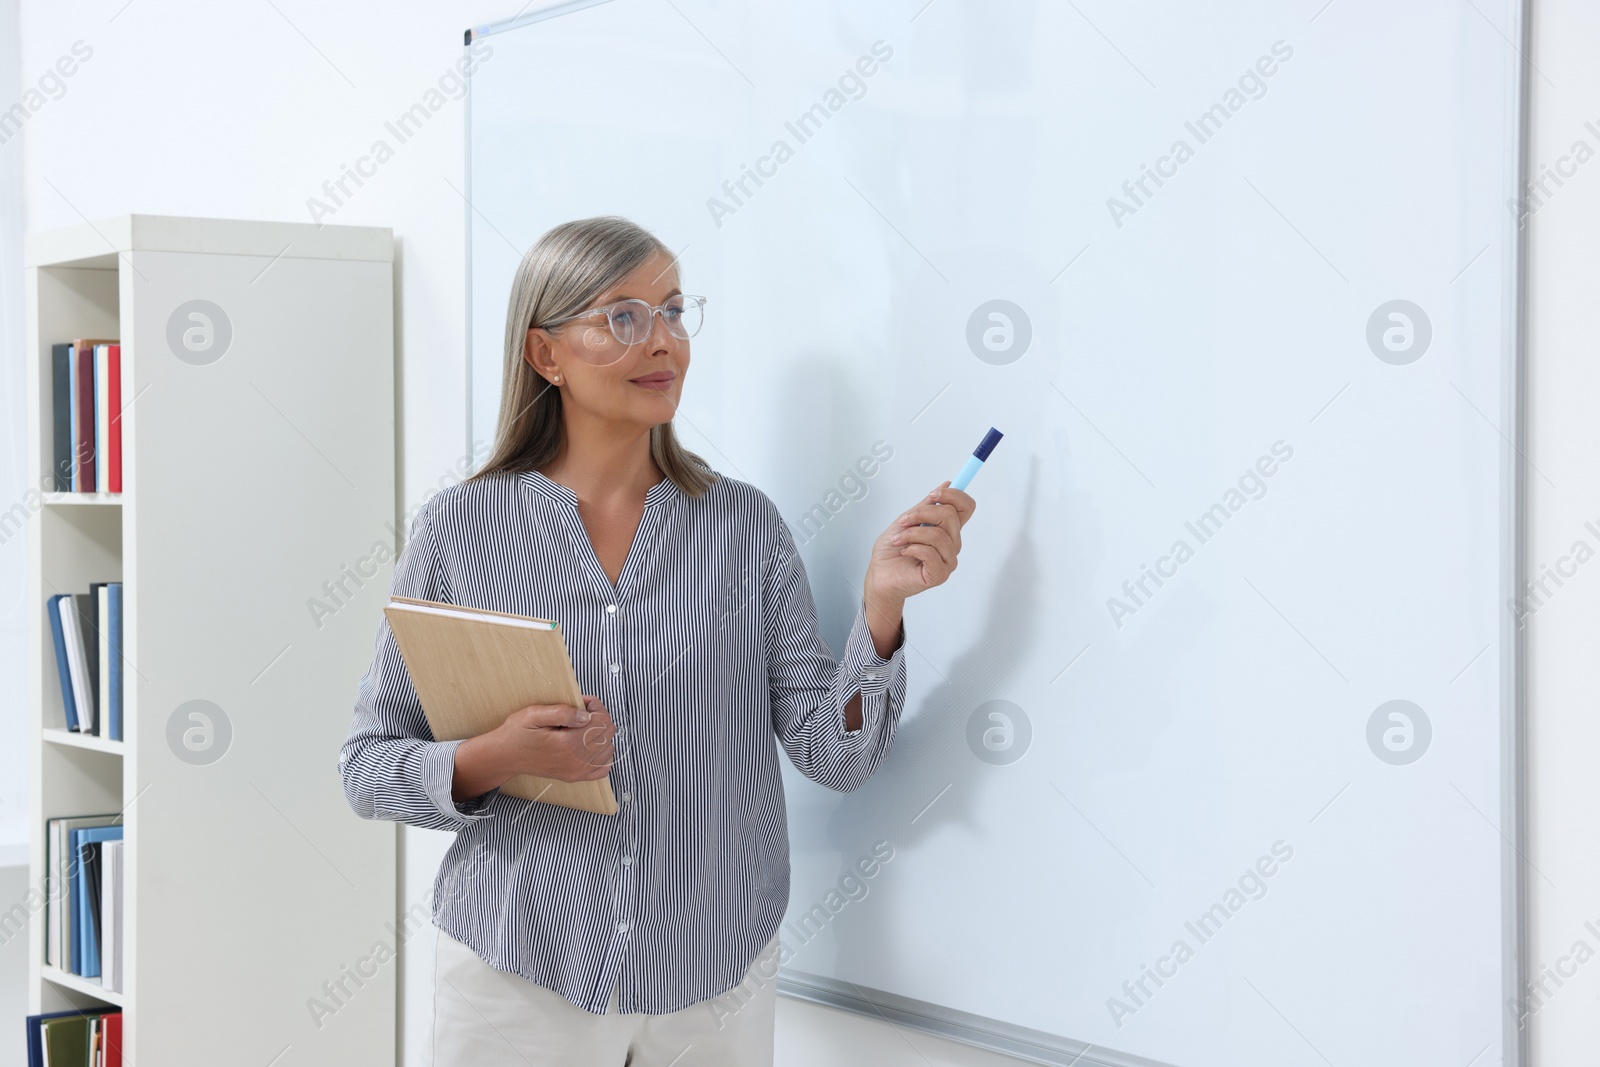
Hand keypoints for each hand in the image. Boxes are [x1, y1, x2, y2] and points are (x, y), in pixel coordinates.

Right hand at [452, 695, 614, 799]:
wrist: (505, 756)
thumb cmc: (517, 733)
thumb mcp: (534, 714)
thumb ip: (563, 712)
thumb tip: (586, 715)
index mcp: (568, 744)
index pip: (601, 721)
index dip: (595, 706)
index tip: (582, 702)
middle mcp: (575, 761)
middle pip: (607, 734)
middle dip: (599, 718)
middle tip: (581, 711)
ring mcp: (576, 771)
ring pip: (608, 749)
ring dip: (601, 734)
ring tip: (582, 726)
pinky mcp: (575, 776)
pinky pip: (602, 768)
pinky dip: (602, 754)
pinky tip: (588, 744)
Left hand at [863, 482, 975, 606]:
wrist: (879, 576)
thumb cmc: (891, 552)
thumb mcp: (906, 521)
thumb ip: (926, 505)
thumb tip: (947, 485)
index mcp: (946, 530)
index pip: (966, 507)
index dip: (954, 496)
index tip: (933, 494)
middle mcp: (951, 544)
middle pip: (951, 516)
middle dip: (922, 513)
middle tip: (904, 520)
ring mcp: (947, 560)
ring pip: (938, 535)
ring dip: (911, 534)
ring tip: (899, 540)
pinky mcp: (939, 575)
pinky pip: (930, 553)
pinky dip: (912, 548)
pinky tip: (905, 552)